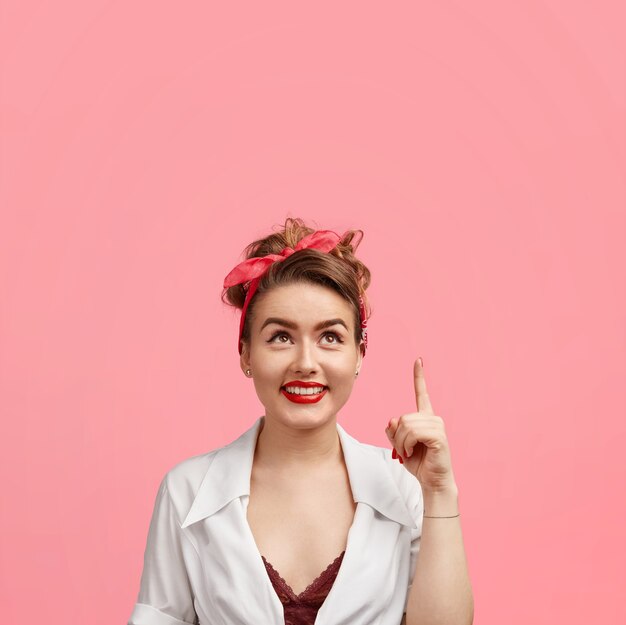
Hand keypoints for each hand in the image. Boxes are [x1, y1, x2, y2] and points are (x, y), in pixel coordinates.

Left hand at [385, 358, 456, 492]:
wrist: (433, 481)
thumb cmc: (419, 464)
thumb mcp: (400, 446)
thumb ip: (394, 432)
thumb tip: (392, 420)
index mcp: (425, 418)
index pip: (421, 394)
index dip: (419, 377)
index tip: (418, 360)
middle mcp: (433, 418)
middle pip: (403, 418)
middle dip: (397, 437)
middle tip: (403, 450)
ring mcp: (437, 426)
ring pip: (406, 425)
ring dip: (401, 443)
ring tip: (408, 452)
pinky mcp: (439, 436)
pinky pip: (413, 433)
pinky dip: (407, 444)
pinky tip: (413, 452)